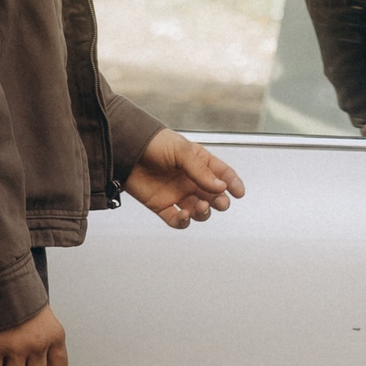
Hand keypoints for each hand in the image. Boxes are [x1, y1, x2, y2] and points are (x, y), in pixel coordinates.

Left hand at [124, 127, 245, 229]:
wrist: (126, 149)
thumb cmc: (154, 143)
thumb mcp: (181, 151)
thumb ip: (200, 170)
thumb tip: (221, 187)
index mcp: (200, 163)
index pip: (223, 174)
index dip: (233, 184)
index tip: (239, 193)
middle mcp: (191, 180)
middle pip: (214, 196)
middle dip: (220, 202)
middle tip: (220, 202)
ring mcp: (177, 194)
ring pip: (199, 211)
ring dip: (203, 213)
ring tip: (200, 207)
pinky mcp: (162, 206)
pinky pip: (177, 220)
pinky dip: (183, 221)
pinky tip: (184, 215)